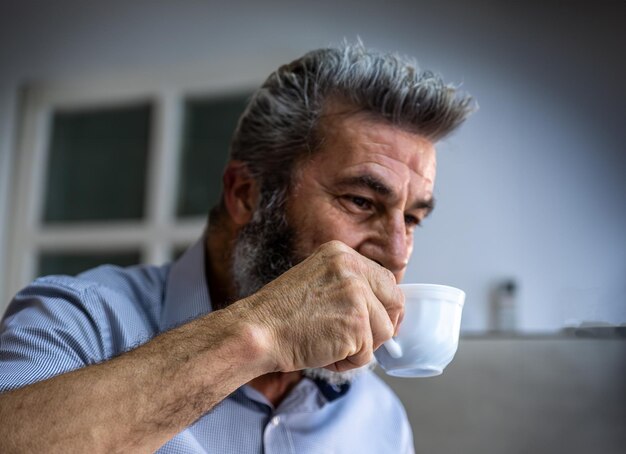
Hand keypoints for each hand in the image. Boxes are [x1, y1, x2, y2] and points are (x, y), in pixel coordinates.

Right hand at [240, 240, 404, 372]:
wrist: (257, 331)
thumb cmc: (279, 315)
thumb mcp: (317, 282)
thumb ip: (347, 287)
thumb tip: (378, 310)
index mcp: (341, 254)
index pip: (385, 279)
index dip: (384, 305)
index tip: (376, 321)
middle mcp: (352, 268)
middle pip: (395, 301)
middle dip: (384, 325)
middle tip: (363, 340)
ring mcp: (356, 294)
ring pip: (383, 331)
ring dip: (360, 347)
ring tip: (328, 343)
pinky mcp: (356, 323)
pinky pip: (367, 355)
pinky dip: (347, 362)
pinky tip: (323, 351)